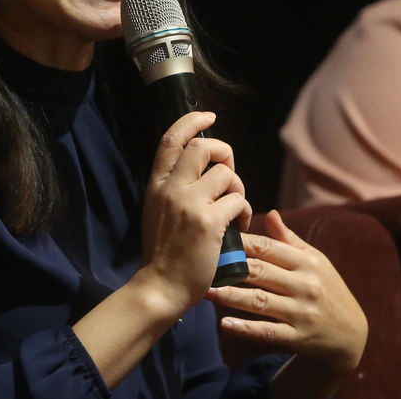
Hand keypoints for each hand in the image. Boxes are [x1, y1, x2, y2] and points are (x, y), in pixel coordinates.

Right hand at [134, 112, 251, 316]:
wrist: (161, 286)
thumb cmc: (163, 252)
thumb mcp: (157, 210)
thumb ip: (173, 187)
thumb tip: (200, 168)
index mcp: (156, 184)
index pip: (171, 138)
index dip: (191, 120)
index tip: (208, 115)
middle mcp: (171, 188)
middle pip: (203, 146)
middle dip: (224, 153)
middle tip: (229, 173)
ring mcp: (188, 203)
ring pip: (226, 173)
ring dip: (238, 188)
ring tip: (235, 207)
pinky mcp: (208, 222)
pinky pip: (237, 200)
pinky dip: (244, 210)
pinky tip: (239, 225)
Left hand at [206, 210, 367, 373]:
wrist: (352, 336)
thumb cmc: (326, 290)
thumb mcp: (315, 262)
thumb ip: (289, 240)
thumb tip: (269, 213)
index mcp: (307, 262)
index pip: (268, 247)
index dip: (241, 242)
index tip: (214, 237)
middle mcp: (305, 285)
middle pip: (261, 272)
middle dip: (230, 267)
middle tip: (202, 262)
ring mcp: (302, 312)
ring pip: (260, 301)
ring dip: (230, 296)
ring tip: (205, 290)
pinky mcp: (299, 338)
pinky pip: (268, 332)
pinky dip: (245, 329)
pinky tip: (224, 325)